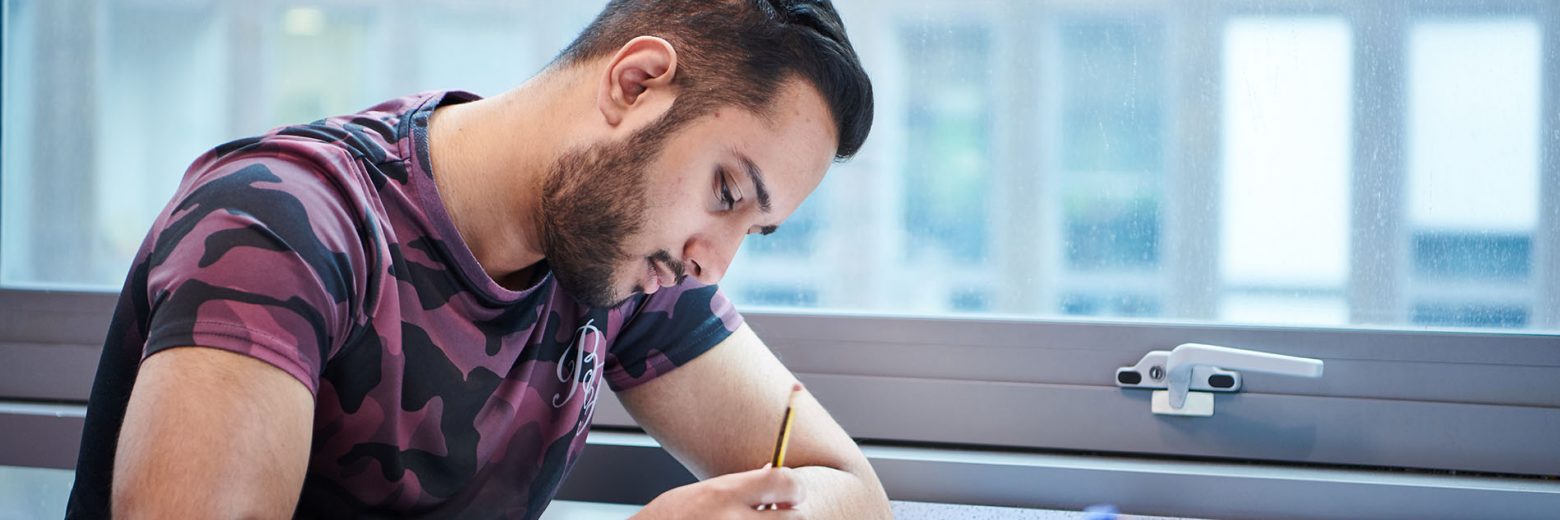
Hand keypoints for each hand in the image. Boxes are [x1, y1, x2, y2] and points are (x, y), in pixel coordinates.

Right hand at [631, 465, 805, 518]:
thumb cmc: (673, 518)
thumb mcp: (704, 494)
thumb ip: (741, 489)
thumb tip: (777, 478)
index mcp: (726, 493)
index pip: (785, 482)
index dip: (794, 488)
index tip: (789, 495)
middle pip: (795, 518)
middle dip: (789, 517)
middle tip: (774, 516)